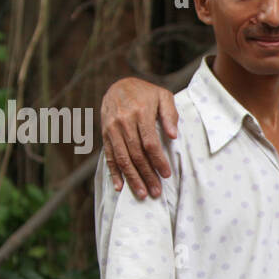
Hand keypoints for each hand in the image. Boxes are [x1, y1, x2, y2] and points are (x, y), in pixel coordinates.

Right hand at [101, 77, 178, 198]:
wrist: (118, 84)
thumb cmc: (146, 93)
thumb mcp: (163, 96)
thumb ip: (170, 114)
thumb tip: (173, 136)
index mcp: (140, 113)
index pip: (150, 143)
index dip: (158, 160)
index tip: (166, 175)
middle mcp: (124, 122)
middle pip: (136, 154)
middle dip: (147, 175)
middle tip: (156, 192)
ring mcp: (112, 129)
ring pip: (122, 158)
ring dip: (132, 178)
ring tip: (143, 194)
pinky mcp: (105, 134)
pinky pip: (108, 156)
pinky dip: (113, 173)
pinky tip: (119, 187)